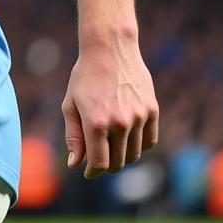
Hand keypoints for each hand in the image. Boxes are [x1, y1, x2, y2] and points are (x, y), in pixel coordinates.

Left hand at [62, 38, 159, 178]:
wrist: (109, 49)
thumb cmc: (84, 77)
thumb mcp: (71, 104)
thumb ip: (73, 136)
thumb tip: (75, 164)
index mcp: (96, 123)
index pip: (100, 164)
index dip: (93, 172)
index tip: (88, 172)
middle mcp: (120, 123)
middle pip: (118, 163)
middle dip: (106, 166)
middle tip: (98, 159)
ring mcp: (139, 117)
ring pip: (134, 154)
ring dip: (122, 157)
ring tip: (111, 147)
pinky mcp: (152, 111)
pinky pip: (149, 141)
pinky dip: (139, 146)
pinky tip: (127, 139)